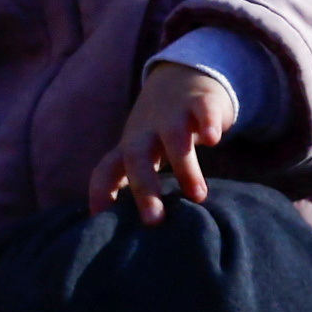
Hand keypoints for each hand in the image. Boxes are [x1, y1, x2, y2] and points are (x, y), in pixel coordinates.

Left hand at [94, 59, 233, 222]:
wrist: (183, 75)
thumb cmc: (161, 129)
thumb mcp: (145, 153)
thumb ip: (140, 186)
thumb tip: (136, 236)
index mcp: (129, 148)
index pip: (106, 170)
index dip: (100, 194)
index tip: (99, 223)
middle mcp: (146, 133)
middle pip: (136, 158)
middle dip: (144, 189)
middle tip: (154, 222)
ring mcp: (173, 115)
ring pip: (173, 138)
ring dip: (184, 167)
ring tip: (198, 196)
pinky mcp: (200, 101)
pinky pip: (202, 110)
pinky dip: (206, 122)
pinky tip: (213, 139)